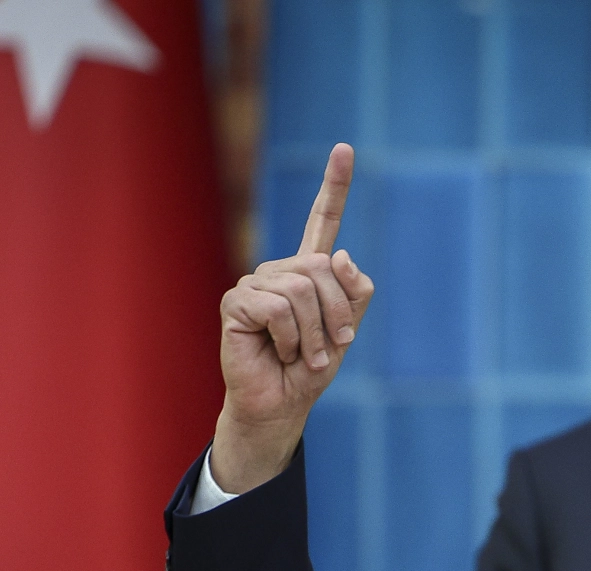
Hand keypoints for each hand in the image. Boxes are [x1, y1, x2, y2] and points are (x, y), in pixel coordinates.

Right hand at [210, 143, 375, 492]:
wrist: (281, 403)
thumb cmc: (310, 368)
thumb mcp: (346, 331)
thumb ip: (355, 293)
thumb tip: (341, 255)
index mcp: (308, 269)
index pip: (322, 220)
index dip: (334, 185)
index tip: (345, 148)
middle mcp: (280, 269)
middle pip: (321, 268)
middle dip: (335, 315)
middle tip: (330, 349)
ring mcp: (255, 283)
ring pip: (301, 289)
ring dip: (313, 335)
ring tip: (302, 356)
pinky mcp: (235, 302)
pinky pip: (277, 308)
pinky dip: (289, 338)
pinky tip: (279, 352)